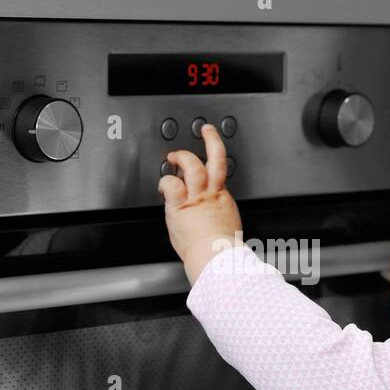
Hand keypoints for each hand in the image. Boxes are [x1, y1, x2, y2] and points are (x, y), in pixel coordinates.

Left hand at [158, 123, 243, 284]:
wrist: (217, 257)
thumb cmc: (222, 251)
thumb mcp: (228, 228)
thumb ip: (219, 218)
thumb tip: (218, 223)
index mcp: (223, 199)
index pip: (221, 172)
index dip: (216, 158)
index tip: (212, 153)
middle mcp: (210, 194)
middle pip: (215, 158)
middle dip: (212, 140)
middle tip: (205, 132)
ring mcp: (195, 198)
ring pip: (192, 165)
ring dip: (183, 155)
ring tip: (175, 155)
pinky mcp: (179, 206)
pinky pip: (170, 184)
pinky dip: (164, 181)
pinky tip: (162, 184)